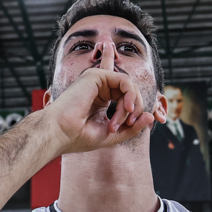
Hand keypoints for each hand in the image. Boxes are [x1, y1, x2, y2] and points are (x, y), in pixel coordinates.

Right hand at [42, 42, 161, 154]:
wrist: (61, 133)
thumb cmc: (80, 136)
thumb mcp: (113, 135)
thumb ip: (132, 127)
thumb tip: (150, 117)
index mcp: (101, 100)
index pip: (123, 93)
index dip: (135, 106)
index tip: (131, 124)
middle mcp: (99, 88)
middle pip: (130, 92)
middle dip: (135, 110)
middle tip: (127, 125)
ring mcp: (98, 81)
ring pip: (130, 87)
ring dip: (132, 105)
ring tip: (124, 120)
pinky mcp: (97, 75)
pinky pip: (125, 81)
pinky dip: (130, 96)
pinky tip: (127, 108)